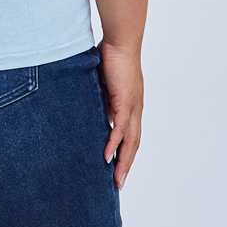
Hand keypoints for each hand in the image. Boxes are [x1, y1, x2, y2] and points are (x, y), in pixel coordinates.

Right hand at [97, 40, 143, 189]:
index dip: (125, 152)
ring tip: (116, 180)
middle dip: (126, 165)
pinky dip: (114, 144)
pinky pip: (120, 128)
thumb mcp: (104, 83)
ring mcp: (132, 107)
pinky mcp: (124, 102)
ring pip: (130, 142)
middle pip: (133, 144)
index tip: (117, 168)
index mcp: (131, 105)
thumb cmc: (112, 56)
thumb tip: (92, 109)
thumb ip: (101, 98)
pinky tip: (107, 157)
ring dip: (123, 162)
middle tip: (118, 184)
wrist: (121, 41)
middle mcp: (135, 109)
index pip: (130, 135)